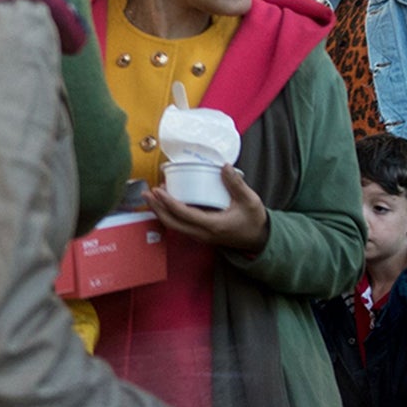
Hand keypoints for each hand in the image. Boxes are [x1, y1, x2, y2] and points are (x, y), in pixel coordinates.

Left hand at [146, 167, 269, 253]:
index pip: (184, 215)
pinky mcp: (200, 235)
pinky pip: (180, 226)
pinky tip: (165, 203)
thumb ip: (237, 184)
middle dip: (157, 208)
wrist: (260, 240)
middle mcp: (203, 234)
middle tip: (146, 193)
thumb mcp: (250, 201)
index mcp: (213, 225)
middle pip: (172, 223)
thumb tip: (224, 166)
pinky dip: (169, 215)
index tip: (158, 190)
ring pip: (174, 226)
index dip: (169, 203)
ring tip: (151, 196)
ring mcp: (200, 236)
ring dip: (160, 212)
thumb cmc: (254, 220)